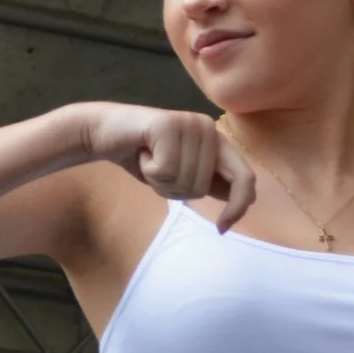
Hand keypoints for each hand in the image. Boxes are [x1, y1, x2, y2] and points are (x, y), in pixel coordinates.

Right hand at [74, 103, 255, 230]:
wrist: (106, 132)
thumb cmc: (146, 156)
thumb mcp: (183, 174)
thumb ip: (212, 182)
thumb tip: (247, 199)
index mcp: (217, 140)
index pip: (244, 178)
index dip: (238, 207)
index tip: (221, 229)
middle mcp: (208, 128)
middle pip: (203, 187)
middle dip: (176, 191)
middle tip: (158, 172)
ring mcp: (189, 123)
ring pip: (184, 180)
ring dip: (160, 181)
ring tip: (149, 161)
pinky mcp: (168, 124)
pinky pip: (165, 170)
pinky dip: (149, 171)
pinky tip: (142, 154)